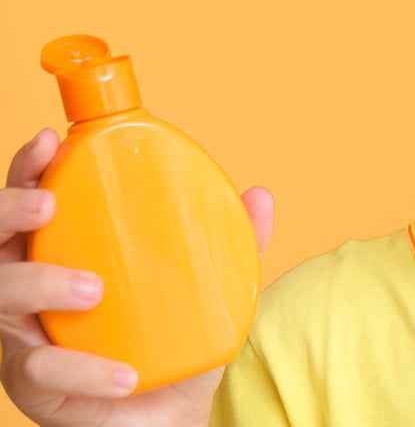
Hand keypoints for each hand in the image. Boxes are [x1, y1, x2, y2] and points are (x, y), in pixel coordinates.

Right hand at [0, 129, 273, 426]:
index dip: (30, 168)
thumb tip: (261, 196)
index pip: (31, 199)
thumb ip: (233, 241)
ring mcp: (24, 335)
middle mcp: (29, 287)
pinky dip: (82, 368)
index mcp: (62, 249)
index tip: (51, 141)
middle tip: (49, 205)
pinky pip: (40, 370)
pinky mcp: (34, 384)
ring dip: (39, 284)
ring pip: (1, 297)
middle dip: (8, 211)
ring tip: (92, 289)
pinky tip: (124, 373)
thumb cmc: (175, 336)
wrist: (173, 413)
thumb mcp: (210, 284)